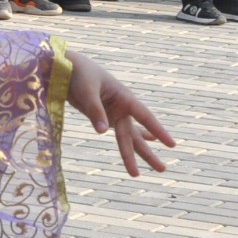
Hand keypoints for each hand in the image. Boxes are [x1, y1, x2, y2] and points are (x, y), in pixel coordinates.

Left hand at [65, 49, 174, 176]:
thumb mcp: (86, 91)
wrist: (66, 67)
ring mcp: (114, 112)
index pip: (145, 117)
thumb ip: (95, 111)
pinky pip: (119, 132)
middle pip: (135, 135)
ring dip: (137, 153)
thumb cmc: (78, 74)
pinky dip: (129, 139)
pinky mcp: (103, 116)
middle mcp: (122, 107)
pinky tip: (147, 141)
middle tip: (162, 170)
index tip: (172, 144)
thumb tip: (103, 132)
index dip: (158, 130)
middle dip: (147, 154)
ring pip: (128, 137)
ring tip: (155, 168)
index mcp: (123, 97)